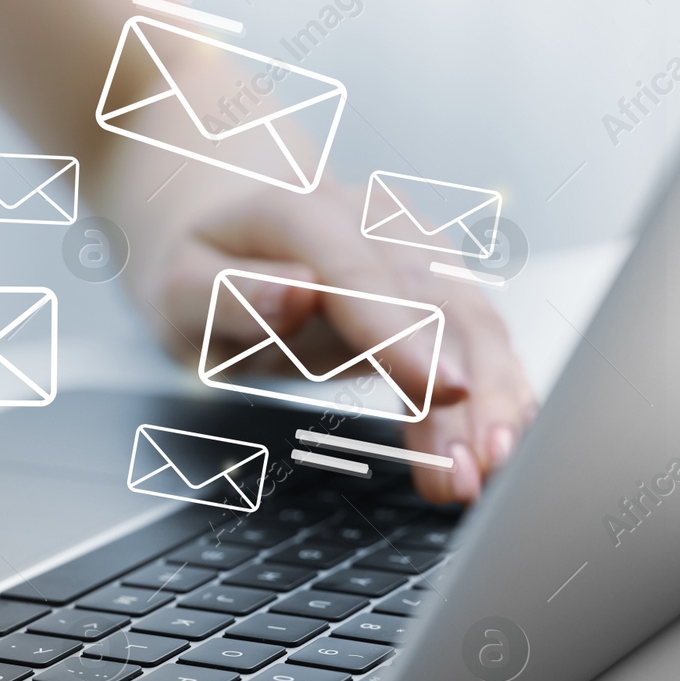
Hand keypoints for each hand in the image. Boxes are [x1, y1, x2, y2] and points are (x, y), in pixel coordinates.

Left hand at [145, 182, 533, 503]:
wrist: (227, 227)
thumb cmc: (199, 267)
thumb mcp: (178, 286)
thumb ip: (228, 293)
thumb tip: (295, 295)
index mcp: (298, 211)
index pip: (357, 272)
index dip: (403, 333)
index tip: (441, 389)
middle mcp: (371, 219)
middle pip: (434, 300)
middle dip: (466, 386)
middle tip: (472, 467)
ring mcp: (413, 248)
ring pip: (471, 322)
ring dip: (492, 399)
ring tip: (489, 469)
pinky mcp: (436, 284)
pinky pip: (477, 339)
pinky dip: (495, 394)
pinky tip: (501, 443)